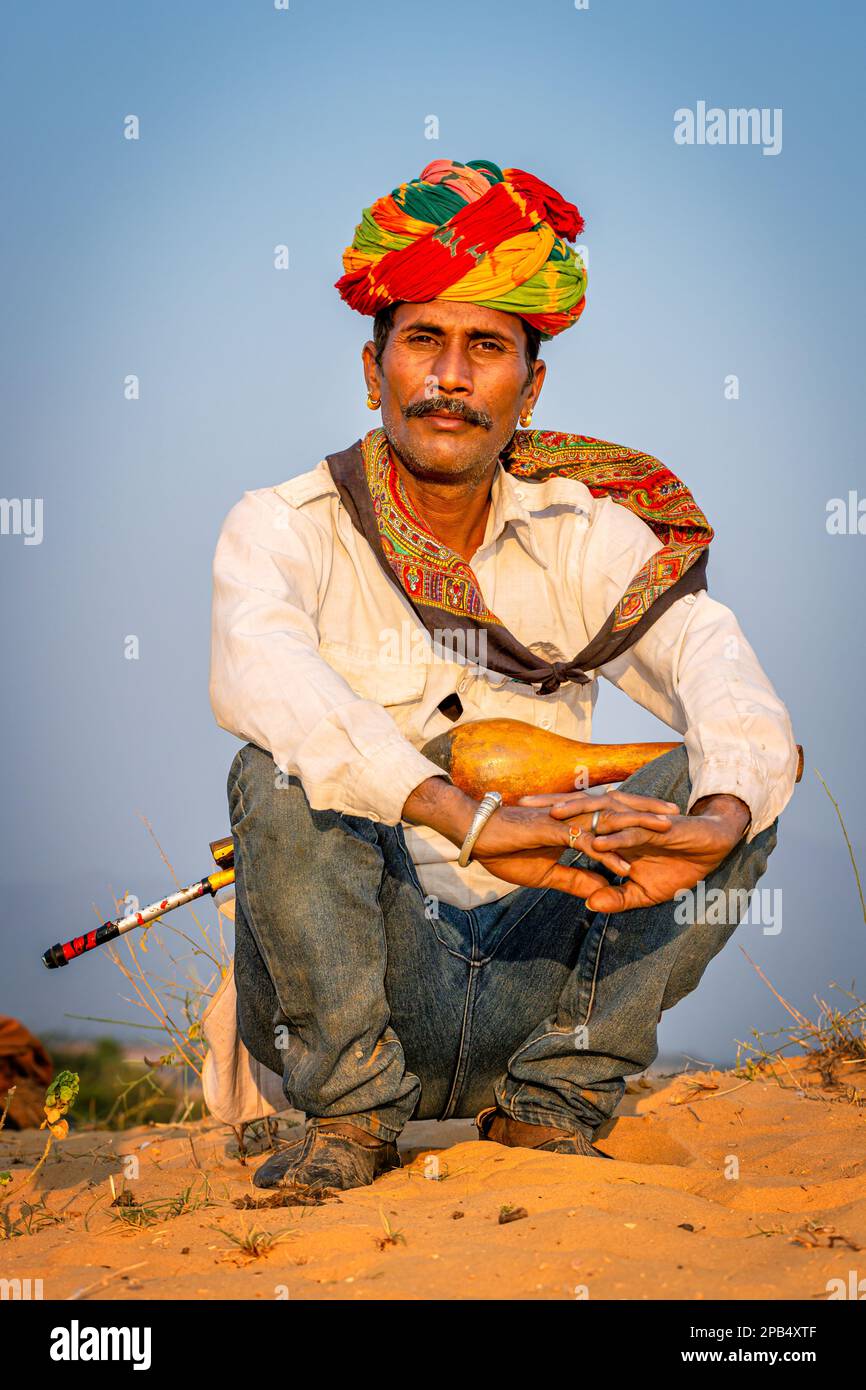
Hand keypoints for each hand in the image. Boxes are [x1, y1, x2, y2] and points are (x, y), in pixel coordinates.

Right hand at [471, 790, 675, 897]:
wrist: (476, 837)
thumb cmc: (505, 851)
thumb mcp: (547, 873)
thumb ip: (576, 878)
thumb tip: (604, 889)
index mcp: (571, 823)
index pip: (611, 817)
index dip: (635, 817)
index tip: (660, 821)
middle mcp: (571, 817)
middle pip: (618, 811)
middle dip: (648, 812)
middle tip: (677, 814)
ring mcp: (563, 822)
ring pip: (609, 822)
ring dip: (638, 827)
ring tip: (666, 830)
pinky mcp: (552, 833)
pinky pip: (586, 844)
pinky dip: (607, 855)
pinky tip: (626, 867)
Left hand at [542, 793, 750, 911]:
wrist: (713, 849)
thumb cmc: (679, 866)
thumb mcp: (644, 891)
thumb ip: (617, 897)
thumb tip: (591, 904)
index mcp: (614, 830)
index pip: (576, 818)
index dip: (549, 816)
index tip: (518, 819)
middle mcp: (623, 821)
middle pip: (582, 808)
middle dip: (552, 805)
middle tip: (522, 804)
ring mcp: (640, 822)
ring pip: (605, 815)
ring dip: (581, 814)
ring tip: (555, 816)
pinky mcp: (660, 828)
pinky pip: (634, 832)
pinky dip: (617, 837)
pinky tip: (599, 841)